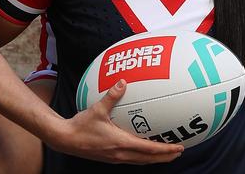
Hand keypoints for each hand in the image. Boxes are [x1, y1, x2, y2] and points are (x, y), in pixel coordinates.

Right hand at [51, 80, 183, 163]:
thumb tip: (123, 82)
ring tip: (166, 153)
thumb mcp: (97, 108)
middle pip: (149, 159)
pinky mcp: (110, 157)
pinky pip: (132, 159)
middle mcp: (120, 154)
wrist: (65, 139)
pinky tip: (144, 150)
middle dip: (165, 157)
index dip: (165, 150)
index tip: (179, 147)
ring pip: (141, 161)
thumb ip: (112, 96)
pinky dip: (143, 156)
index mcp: (121, 143)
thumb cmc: (81, 125)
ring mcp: (115, 157)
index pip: (149, 149)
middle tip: (179, 152)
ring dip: (155, 158)